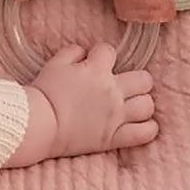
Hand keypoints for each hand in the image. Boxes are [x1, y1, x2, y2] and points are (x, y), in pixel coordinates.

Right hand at [5, 42, 157, 167]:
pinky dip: (147, 128)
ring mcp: (117, 116)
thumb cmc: (45, 93)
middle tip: (124, 83)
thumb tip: (84, 52)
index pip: (110, 51)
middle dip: (136, 78)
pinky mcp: (114, 137)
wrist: (41, 125)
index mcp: (97, 70)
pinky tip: (141, 124)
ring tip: (132, 104)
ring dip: (142, 102)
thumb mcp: (54, 64)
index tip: (93, 60)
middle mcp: (113, 91)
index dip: (101, 53)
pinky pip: (145, 133)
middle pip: (143, 79)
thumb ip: (72, 52)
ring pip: (147, 105)